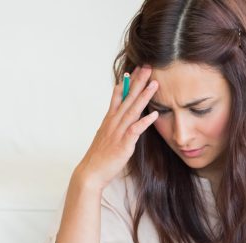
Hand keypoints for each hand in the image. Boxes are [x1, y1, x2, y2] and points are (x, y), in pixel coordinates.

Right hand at [74, 65, 160, 188]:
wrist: (91, 173)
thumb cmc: (99, 156)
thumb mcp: (106, 135)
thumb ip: (114, 125)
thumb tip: (120, 118)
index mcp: (109, 119)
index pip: (118, 95)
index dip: (126, 82)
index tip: (134, 69)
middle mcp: (113, 122)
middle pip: (127, 98)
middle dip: (138, 82)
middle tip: (147, 67)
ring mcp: (118, 132)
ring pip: (132, 110)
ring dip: (144, 96)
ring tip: (154, 84)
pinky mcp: (123, 144)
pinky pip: (135, 130)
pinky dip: (145, 121)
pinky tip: (154, 113)